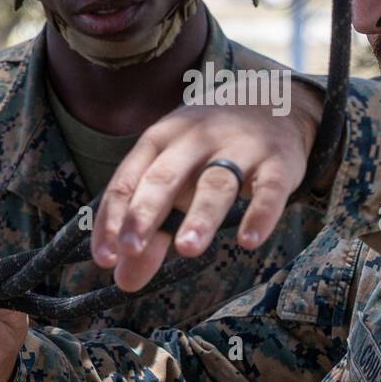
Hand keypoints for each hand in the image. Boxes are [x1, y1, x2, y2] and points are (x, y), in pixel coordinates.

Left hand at [92, 83, 324, 292]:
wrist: (272, 102)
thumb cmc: (209, 148)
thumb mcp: (175, 175)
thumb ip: (151, 227)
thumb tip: (124, 279)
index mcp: (160, 139)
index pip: (128, 179)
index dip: (113, 218)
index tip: (103, 258)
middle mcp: (195, 140)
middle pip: (165, 176)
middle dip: (145, 212)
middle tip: (131, 249)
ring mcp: (239, 148)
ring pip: (216, 182)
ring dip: (200, 216)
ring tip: (187, 249)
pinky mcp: (277, 163)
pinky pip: (269, 189)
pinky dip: (260, 214)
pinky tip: (249, 241)